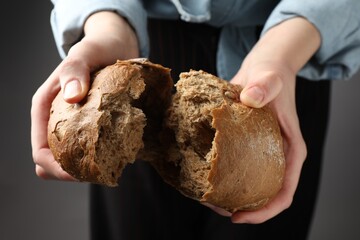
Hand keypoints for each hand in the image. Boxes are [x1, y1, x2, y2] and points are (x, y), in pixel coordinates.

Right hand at [31, 11, 138, 179]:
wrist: (115, 46)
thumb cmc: (98, 49)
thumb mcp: (85, 54)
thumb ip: (75, 71)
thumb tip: (72, 96)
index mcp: (45, 108)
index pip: (40, 152)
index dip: (57, 169)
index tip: (83, 174)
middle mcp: (56, 120)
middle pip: (54, 163)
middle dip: (73, 173)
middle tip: (102, 173)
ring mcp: (73, 124)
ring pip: (72, 160)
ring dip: (88, 167)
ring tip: (112, 164)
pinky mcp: (89, 126)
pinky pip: (90, 150)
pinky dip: (101, 157)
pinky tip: (119, 152)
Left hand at [208, 17, 320, 222]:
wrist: (264, 67)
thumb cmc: (272, 74)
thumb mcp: (270, 78)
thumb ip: (264, 86)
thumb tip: (250, 99)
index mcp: (290, 150)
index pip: (285, 190)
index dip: (265, 210)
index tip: (239, 217)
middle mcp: (277, 156)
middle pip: (263, 193)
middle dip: (241, 208)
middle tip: (213, 207)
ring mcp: (261, 152)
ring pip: (248, 183)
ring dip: (228, 194)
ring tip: (204, 197)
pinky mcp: (245, 145)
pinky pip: (234, 166)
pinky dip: (220, 174)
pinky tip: (201, 174)